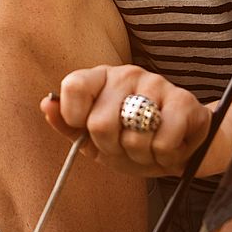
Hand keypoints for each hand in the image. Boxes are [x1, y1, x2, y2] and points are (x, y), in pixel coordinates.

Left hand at [40, 65, 211, 176]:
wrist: (180, 150)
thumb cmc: (132, 142)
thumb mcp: (94, 140)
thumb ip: (68, 125)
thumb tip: (47, 104)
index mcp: (101, 78)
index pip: (74, 86)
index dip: (75, 117)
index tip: (87, 132)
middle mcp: (127, 74)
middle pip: (101, 123)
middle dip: (113, 148)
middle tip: (125, 147)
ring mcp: (157, 84)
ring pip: (134, 136)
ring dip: (141, 155)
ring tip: (149, 148)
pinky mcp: (184, 101)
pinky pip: (163, 142)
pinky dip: (164, 156)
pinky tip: (169, 148)